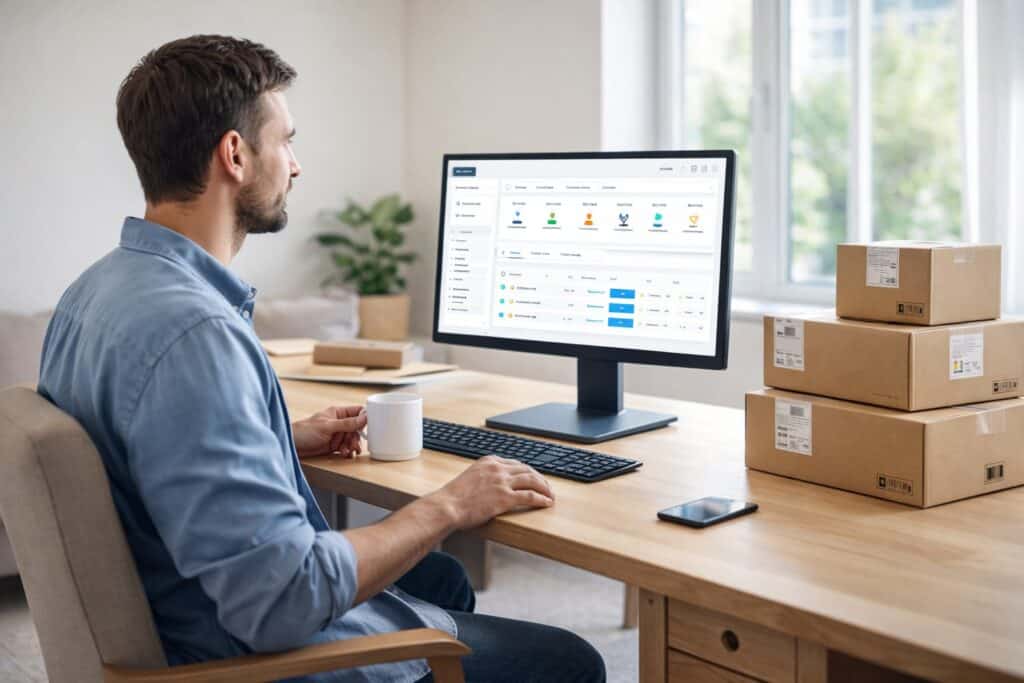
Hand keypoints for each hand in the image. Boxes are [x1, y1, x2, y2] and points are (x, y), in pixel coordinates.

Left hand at [292, 405, 366, 457]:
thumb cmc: (304, 431)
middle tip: (355, 444)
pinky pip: (346, 448)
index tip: (370, 426)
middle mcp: (338, 423)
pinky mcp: (333, 445)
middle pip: (357, 428)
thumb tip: (364, 418)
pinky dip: (347, 451)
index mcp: (337, 413)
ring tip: (348, 451)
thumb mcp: (327, 427)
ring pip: (352, 439)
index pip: (357, 411)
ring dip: (352, 446)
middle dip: (357, 437)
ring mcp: (336, 434)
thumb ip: (347, 423)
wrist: (290, 446)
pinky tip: (344, 454)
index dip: (365, 418)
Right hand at [428, 455, 553, 529]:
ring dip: (544, 488)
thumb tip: (492, 486)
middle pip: (527, 470)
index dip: (527, 471)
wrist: (447, 506)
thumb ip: (483, 477)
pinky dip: (541, 499)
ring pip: (532, 480)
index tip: (533, 477)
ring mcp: (502, 482)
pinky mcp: (505, 498)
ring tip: (550, 495)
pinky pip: (530, 496)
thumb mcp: (470, 478)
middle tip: (546, 487)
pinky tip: (546, 503)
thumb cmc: (453, 497)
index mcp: (489, 461)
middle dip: (540, 478)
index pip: (515, 463)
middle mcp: (497, 468)